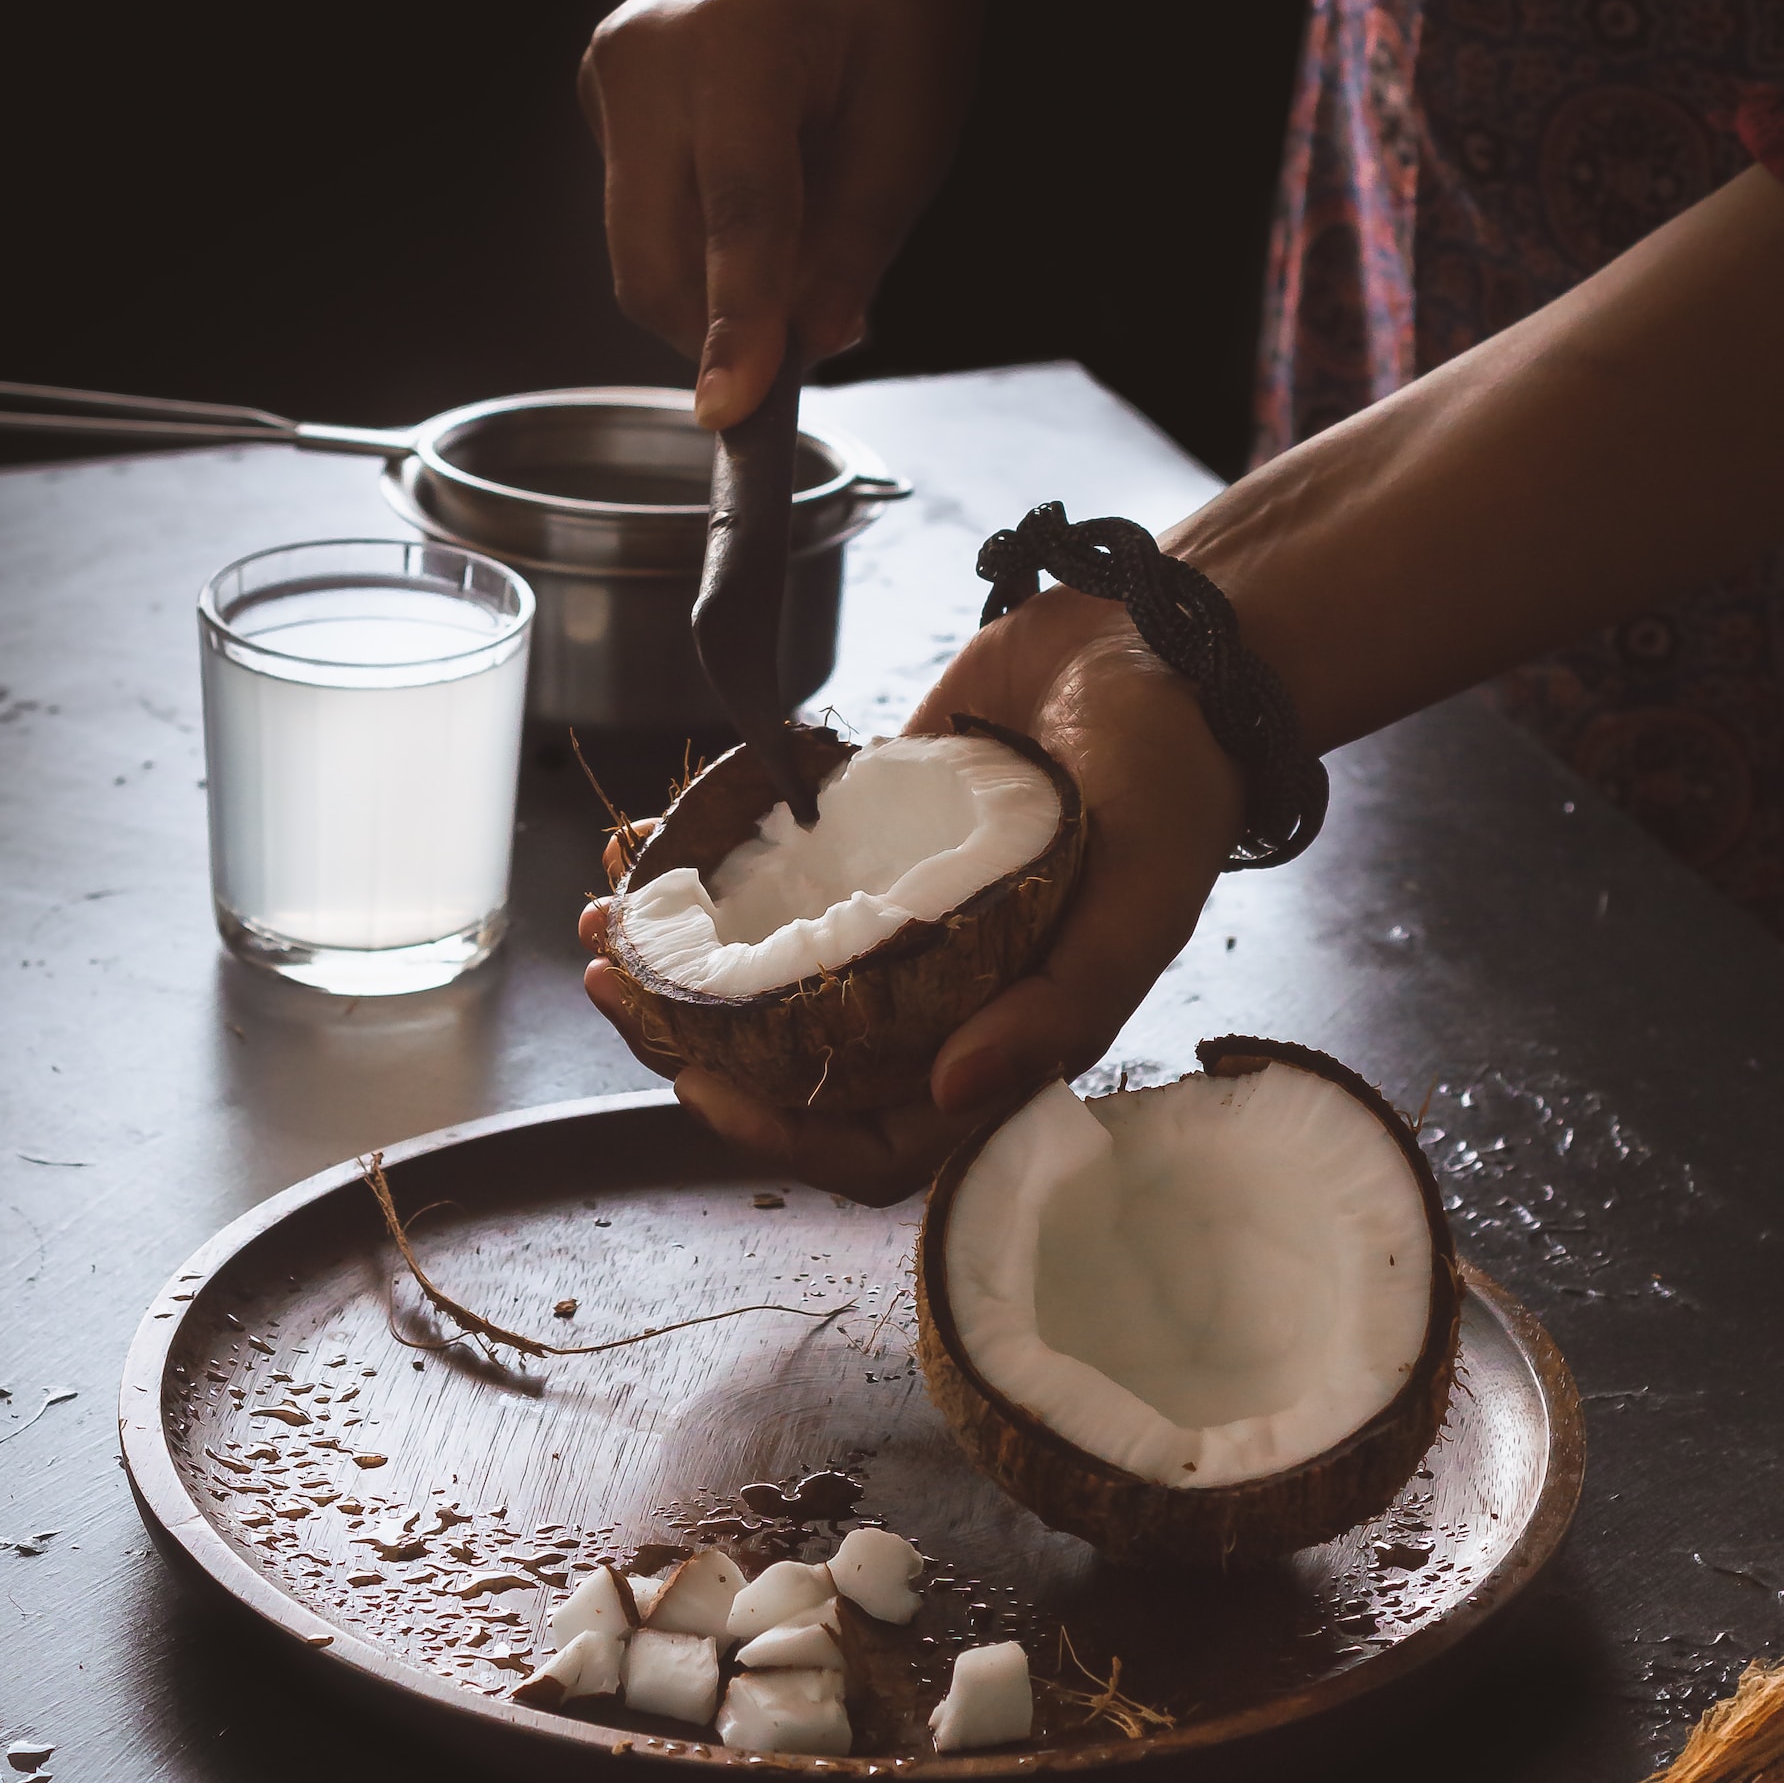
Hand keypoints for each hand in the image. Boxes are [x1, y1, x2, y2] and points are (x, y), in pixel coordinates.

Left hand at [578, 590, 1246, 1202]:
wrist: (1162, 644)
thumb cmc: (1175, 785)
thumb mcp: (1139, 905)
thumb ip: (1057, 1007)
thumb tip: (950, 1092)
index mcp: (1001, 1039)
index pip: (874, 1138)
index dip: (781, 1134)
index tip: (699, 1081)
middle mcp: (936, 994)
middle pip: (792, 1060)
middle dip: (689, 1034)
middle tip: (614, 982)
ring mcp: (892, 917)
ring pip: (762, 971)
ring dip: (677, 954)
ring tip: (608, 913)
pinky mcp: (864, 838)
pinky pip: (767, 876)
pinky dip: (700, 866)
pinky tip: (645, 838)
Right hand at [579, 0, 980, 427]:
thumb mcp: (916, 121)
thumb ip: (857, 240)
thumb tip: (810, 344)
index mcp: (736, 46)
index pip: (736, 219)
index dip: (737, 329)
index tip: (731, 414)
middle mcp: (645, 59)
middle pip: (657, 260)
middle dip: (725, 329)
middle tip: (823, 326)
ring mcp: (610, 75)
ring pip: (642, 253)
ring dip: (718, 286)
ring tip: (809, 223)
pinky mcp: (603, 96)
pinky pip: (644, 216)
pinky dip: (704, 241)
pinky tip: (769, 183)